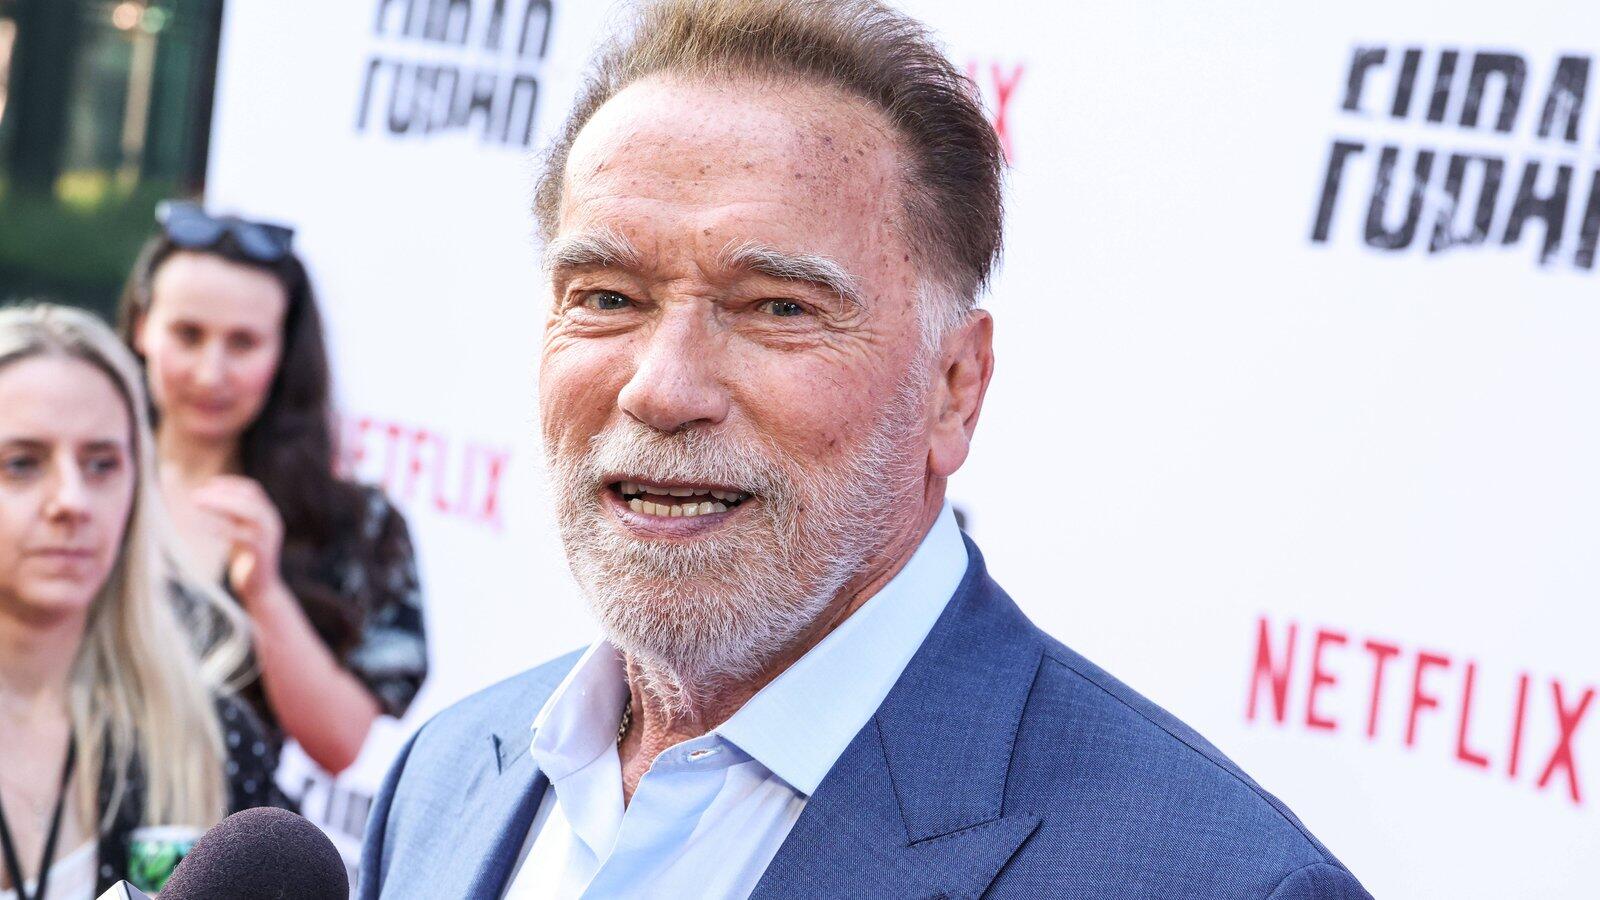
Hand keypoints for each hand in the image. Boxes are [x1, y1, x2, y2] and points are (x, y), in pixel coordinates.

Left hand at [192, 475, 286, 606]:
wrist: (262, 590)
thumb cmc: (248, 560)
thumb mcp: (241, 532)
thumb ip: (234, 516)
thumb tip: (212, 497)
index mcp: (269, 515)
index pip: (252, 490)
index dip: (230, 484)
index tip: (208, 484)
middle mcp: (272, 522)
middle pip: (249, 497)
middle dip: (221, 492)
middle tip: (195, 495)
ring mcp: (268, 537)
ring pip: (248, 511)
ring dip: (221, 503)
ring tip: (196, 502)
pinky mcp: (261, 552)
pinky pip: (241, 535)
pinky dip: (220, 527)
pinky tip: (202, 525)